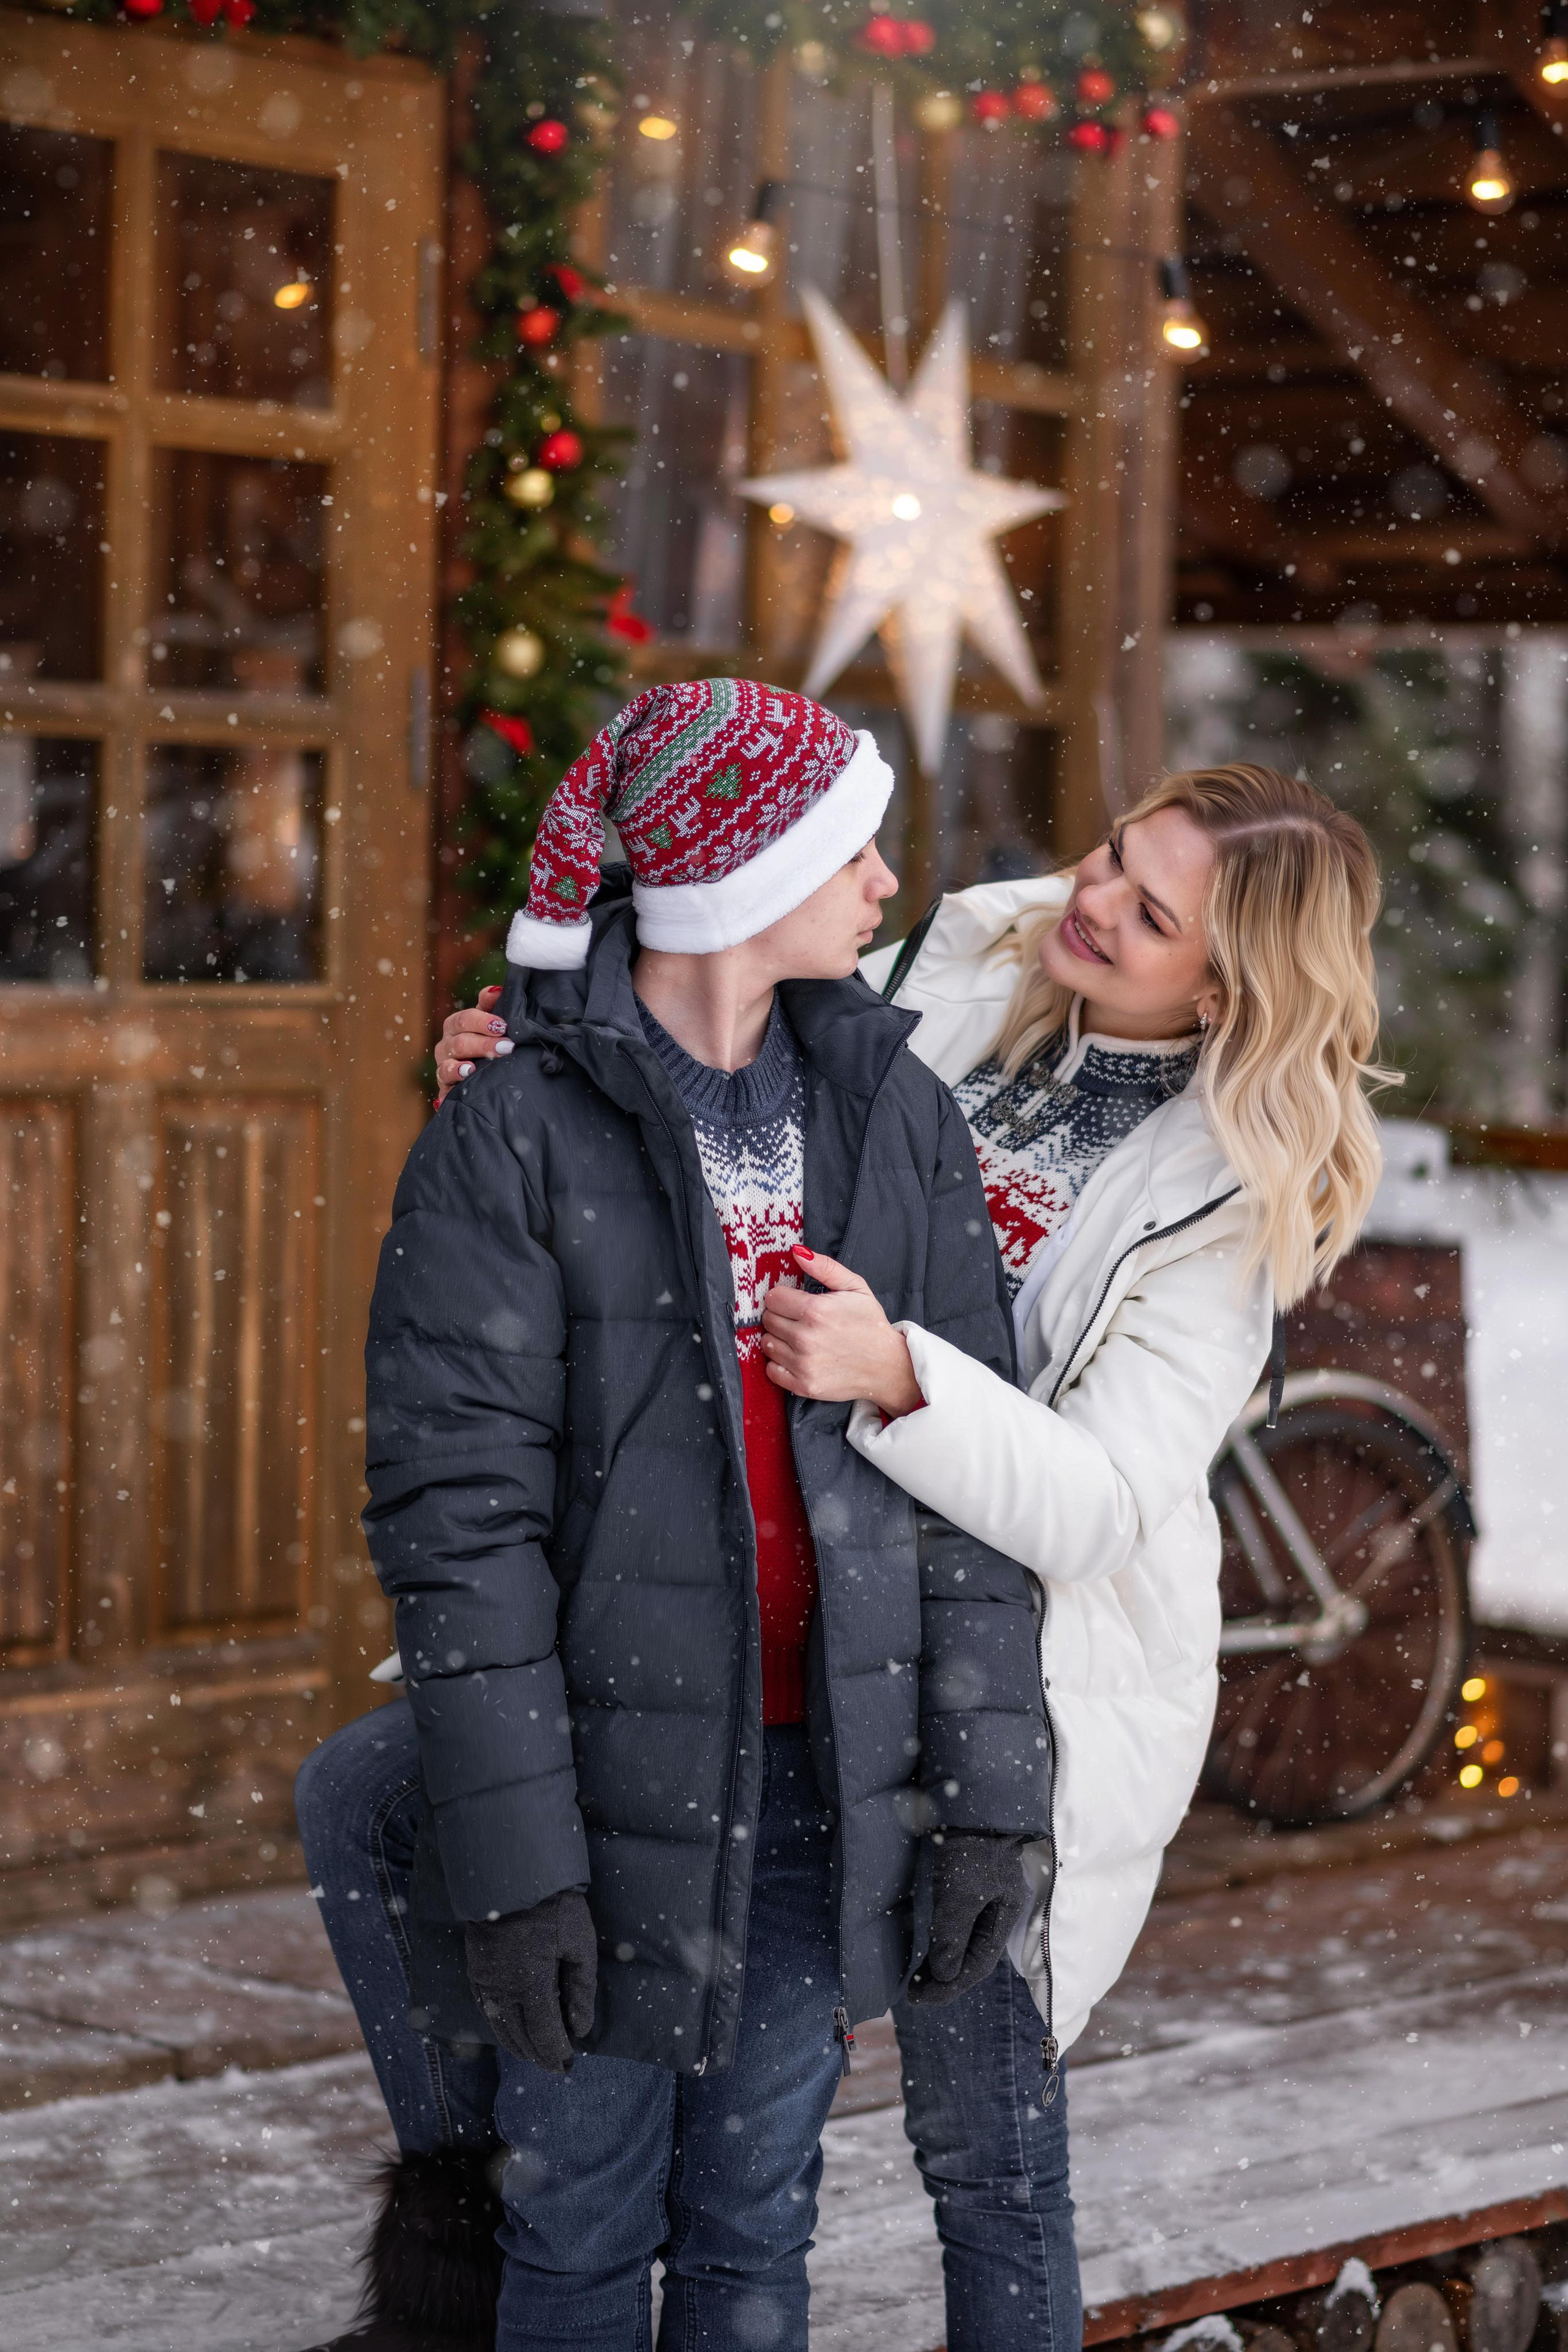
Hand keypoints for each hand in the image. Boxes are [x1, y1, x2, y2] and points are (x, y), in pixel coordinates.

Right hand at [436, 984, 513, 1102]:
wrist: (484, 1075)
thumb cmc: (488, 1041)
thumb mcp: (491, 1023)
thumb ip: (491, 1006)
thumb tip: (496, 991)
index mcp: (456, 1025)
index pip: (466, 1019)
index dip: (484, 1021)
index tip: (503, 1025)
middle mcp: (447, 1044)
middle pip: (461, 1041)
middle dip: (484, 1044)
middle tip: (506, 1047)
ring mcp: (444, 1065)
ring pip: (449, 1062)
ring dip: (465, 1065)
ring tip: (476, 1067)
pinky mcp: (445, 1085)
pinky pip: (444, 1082)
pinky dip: (453, 1079)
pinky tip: (464, 1077)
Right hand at [464, 1890, 596, 2071]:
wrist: (512, 1875)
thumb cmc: (554, 1907)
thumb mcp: (580, 1944)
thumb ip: (581, 1989)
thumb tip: (580, 2028)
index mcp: (531, 1985)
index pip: (543, 2035)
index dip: (555, 2054)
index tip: (567, 2066)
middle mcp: (503, 1990)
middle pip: (520, 2037)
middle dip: (538, 2055)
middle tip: (554, 2066)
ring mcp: (485, 1981)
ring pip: (499, 2027)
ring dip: (517, 2045)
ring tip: (534, 2055)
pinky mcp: (475, 1970)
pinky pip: (485, 2010)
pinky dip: (499, 2026)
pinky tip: (509, 2030)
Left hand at [761, 1248, 924, 1417]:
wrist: (888, 1366)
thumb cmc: (871, 1324)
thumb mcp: (855, 1287)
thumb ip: (825, 1267)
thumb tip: (797, 1252)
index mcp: (815, 1310)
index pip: (773, 1298)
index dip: (783, 1297)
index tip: (794, 1302)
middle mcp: (805, 1338)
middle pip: (767, 1320)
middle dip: (780, 1316)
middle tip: (798, 1320)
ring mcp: (803, 1364)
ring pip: (767, 1344)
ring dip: (778, 1339)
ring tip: (798, 1338)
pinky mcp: (803, 1385)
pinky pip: (771, 1371)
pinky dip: (779, 1364)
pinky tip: (796, 1357)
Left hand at [906, 1833, 1028, 2006]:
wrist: (972, 1802)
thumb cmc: (971, 1845)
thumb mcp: (961, 1891)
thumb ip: (953, 1933)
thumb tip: (944, 1974)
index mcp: (1004, 1915)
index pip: (978, 1964)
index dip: (950, 1986)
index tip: (920, 1999)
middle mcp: (997, 1911)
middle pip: (973, 1957)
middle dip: (945, 1979)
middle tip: (915, 1995)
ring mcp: (983, 1898)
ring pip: (964, 1943)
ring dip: (942, 1963)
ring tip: (917, 1981)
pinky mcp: (967, 1885)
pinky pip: (956, 1925)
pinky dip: (942, 1942)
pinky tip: (927, 1950)